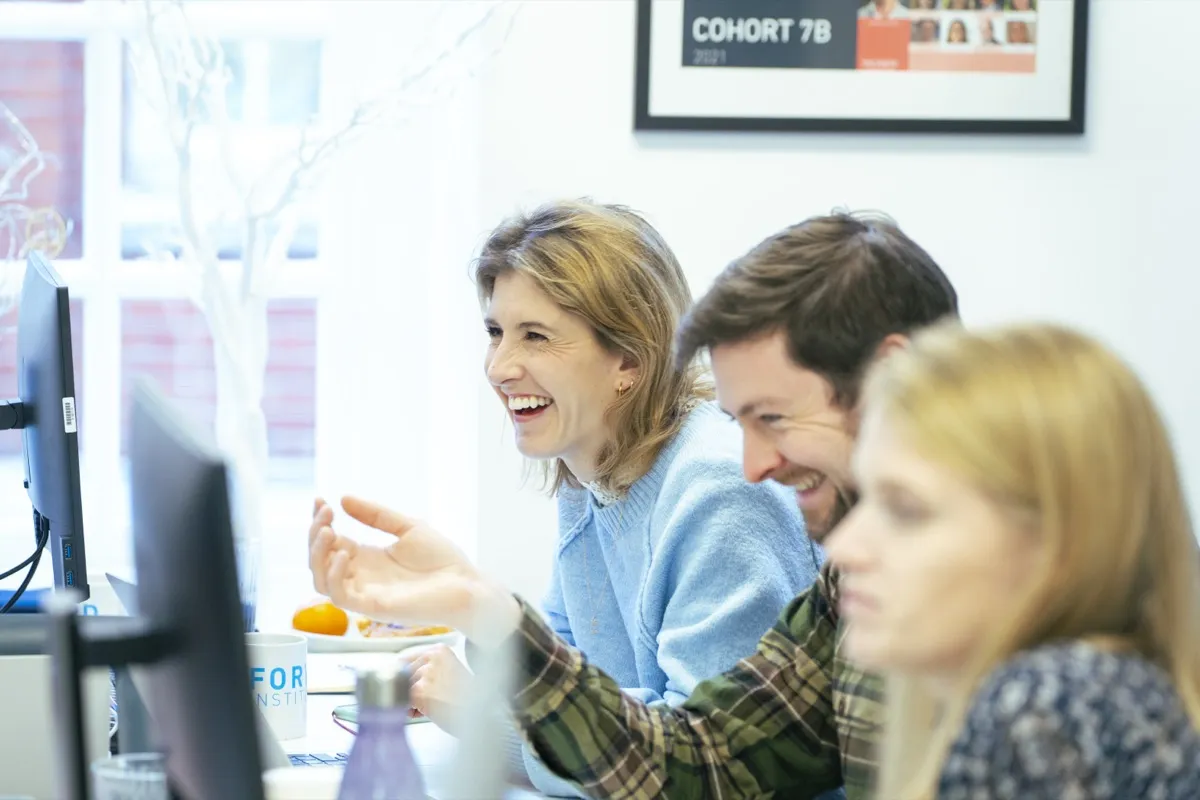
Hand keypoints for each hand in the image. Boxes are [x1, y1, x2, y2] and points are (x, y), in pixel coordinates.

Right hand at [308, 496, 519, 643]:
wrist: (466, 584)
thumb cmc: (442, 560)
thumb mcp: (407, 527)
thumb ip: (376, 515)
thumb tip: (343, 498)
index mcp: (367, 558)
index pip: (330, 542)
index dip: (320, 522)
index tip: (320, 500)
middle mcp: (361, 576)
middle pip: (320, 560)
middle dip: (315, 534)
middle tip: (325, 513)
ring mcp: (364, 592)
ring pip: (321, 579)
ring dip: (317, 554)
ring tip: (328, 531)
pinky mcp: (372, 606)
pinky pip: (340, 595)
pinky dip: (334, 574)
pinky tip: (345, 553)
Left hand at [398, 644, 473, 735]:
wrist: (480, 712)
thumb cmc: (469, 697)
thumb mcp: (450, 672)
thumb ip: (429, 670)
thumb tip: (403, 679)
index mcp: (440, 650)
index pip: (406, 659)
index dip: (405, 676)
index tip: (403, 684)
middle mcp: (431, 658)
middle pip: (403, 675)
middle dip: (409, 690)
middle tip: (423, 701)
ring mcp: (425, 674)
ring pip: (403, 689)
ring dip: (410, 701)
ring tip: (427, 708)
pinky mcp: (420, 691)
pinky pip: (405, 702)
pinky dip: (411, 711)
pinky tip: (425, 713)